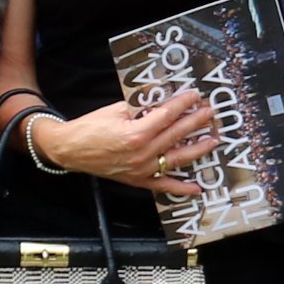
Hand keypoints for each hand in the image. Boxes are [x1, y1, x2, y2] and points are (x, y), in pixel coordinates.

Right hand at [35, 90, 218, 196]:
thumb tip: (163, 103)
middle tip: (210, 113)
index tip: (195, 96)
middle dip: (196, 122)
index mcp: (136, 133)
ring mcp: (141, 169)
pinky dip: (181, 187)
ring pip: (176, 159)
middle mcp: (142, 153)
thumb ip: (141, 108)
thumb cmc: (91, 127)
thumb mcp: (116, 109)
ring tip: (212, 140)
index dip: (183, 104)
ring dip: (197, 149)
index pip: (167, 115)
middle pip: (176, 135)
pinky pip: (163, 186)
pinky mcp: (138, 180)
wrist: (70, 149)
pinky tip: (197, 187)